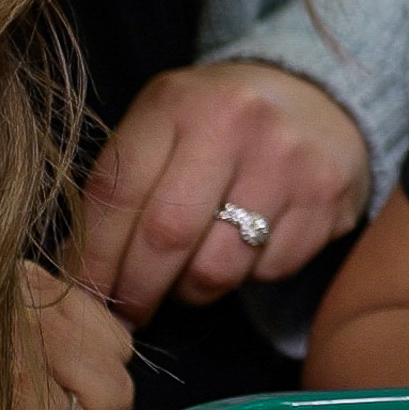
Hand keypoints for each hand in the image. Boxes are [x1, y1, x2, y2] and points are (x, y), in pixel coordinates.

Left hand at [73, 62, 370, 322]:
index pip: (116, 195)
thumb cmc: (218, 123)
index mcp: (177, 102)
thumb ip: (122, 187)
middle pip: (166, 236)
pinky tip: (246, 249)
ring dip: (192, 290)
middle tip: (130, 311)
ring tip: (189, 276)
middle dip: (138, 289)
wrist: (317, 98)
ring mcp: (288, 160)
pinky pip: (269, 271)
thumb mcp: (163, 126)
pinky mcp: (328, 197)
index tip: (82, 295)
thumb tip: (80, 278)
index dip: (92, 257)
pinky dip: (247, 276)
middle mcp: (235, 122)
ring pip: (218, 267)